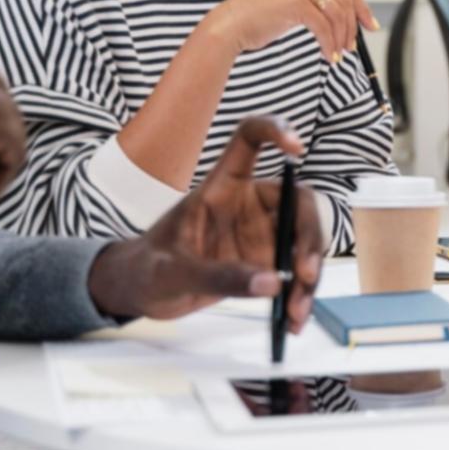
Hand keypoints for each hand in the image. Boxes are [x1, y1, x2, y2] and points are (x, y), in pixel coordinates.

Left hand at [87, 116, 325, 322]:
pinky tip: (293, 319)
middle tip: (303, 274)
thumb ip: (219, 276)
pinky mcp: (266, 262)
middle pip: (297, 201)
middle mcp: (249, 204)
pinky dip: (299, 297)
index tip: (296, 146)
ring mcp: (261, 233)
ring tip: (296, 310)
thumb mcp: (172, 273)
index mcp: (221, 187)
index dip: (274, 130)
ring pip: (304, 241)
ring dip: (308, 275)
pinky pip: (296, 275)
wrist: (140, 293)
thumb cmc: (146, 268)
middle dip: (308, 236)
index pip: (249, 141)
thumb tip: (271, 283)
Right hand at [206, 0, 376, 61]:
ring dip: (341, 38)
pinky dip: (329, 44)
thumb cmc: (263, 16)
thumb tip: (353, 17)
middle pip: (346, 1)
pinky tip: (327, 55)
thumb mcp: (297, 0)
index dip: (362, 8)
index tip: (370, 27)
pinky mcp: (296, 1)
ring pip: (337, 15)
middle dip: (352, 27)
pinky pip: (324, 27)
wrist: (232, 23)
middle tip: (350, 48)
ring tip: (337, 54)